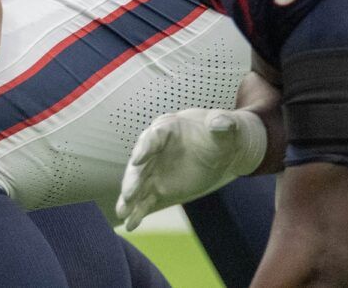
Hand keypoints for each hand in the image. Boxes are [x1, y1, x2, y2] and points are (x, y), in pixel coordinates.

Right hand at [117, 108, 266, 230]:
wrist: (222, 151)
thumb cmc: (221, 134)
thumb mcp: (224, 127)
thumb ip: (221, 123)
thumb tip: (220, 123)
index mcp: (167, 129)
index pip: (152, 138)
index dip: (145, 148)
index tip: (137, 159)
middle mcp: (154, 150)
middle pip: (139, 165)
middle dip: (133, 179)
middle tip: (128, 194)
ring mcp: (154, 172)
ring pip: (138, 185)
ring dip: (129, 199)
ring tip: (122, 213)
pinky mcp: (158, 190)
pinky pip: (145, 201)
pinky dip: (138, 213)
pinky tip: (131, 225)